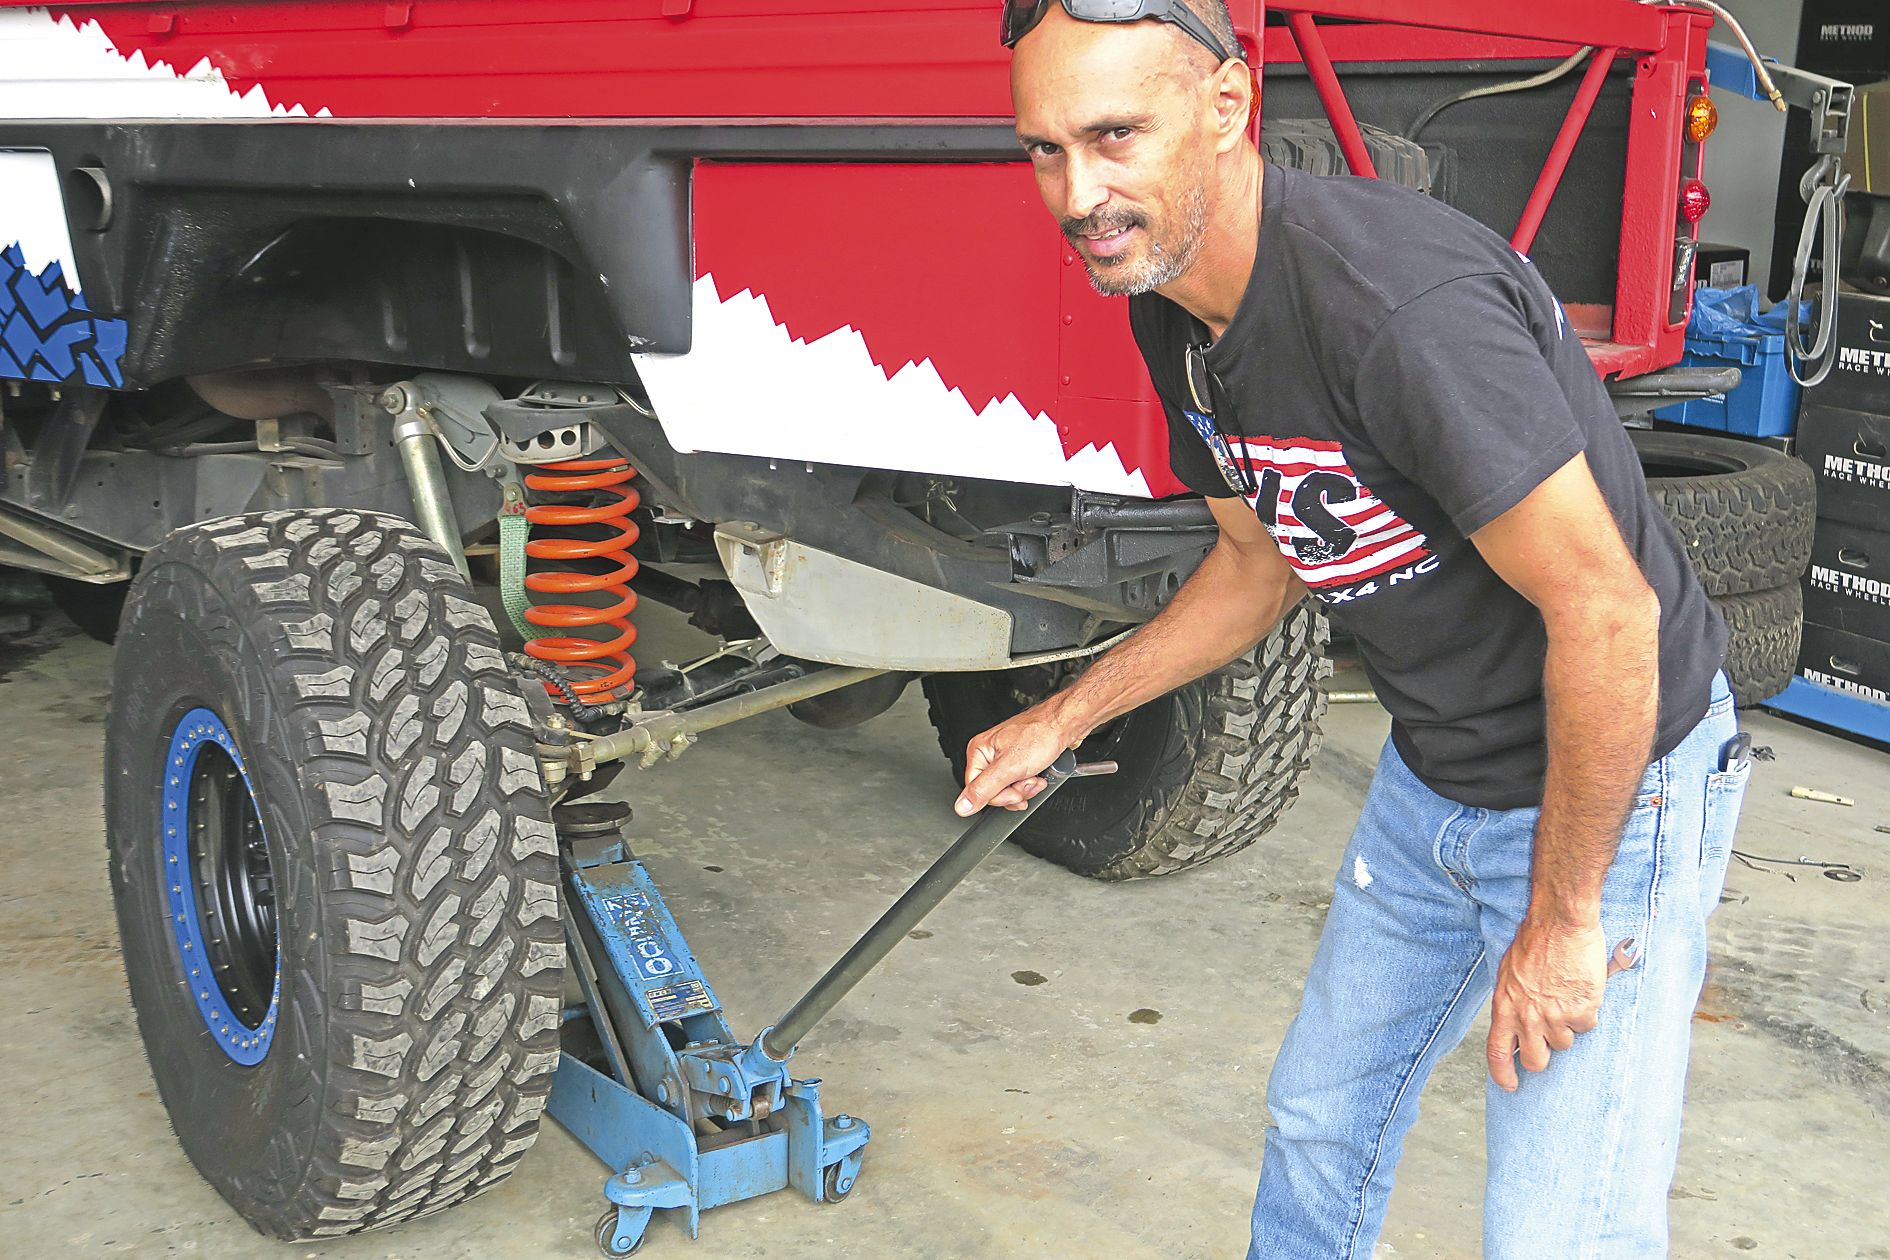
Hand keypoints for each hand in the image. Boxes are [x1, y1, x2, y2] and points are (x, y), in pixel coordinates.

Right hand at [953, 702, 1079, 815]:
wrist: (1065, 724)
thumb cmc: (1041, 734)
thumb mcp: (1009, 767)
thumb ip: (983, 789)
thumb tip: (962, 806)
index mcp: (979, 751)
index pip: (977, 791)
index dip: (998, 797)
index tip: (1015, 791)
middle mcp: (989, 753)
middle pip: (994, 791)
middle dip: (1015, 791)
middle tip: (1027, 779)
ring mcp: (1005, 757)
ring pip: (1008, 789)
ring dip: (1026, 787)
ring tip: (1035, 775)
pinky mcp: (1019, 760)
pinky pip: (1019, 782)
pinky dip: (1031, 783)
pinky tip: (1038, 774)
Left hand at [1486, 916, 1638, 1090]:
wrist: (1560, 923)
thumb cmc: (1535, 942)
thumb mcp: (1510, 973)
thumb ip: (1513, 1002)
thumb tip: (1517, 1023)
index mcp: (1505, 1007)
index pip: (1498, 1052)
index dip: (1503, 1074)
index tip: (1509, 1085)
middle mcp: (1528, 1017)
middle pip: (1536, 1061)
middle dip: (1544, 1056)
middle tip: (1550, 1038)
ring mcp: (1556, 1016)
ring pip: (1565, 1043)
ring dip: (1567, 1026)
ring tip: (1565, 995)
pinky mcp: (1582, 1011)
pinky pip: (1587, 1025)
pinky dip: (1587, 1011)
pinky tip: (1581, 989)